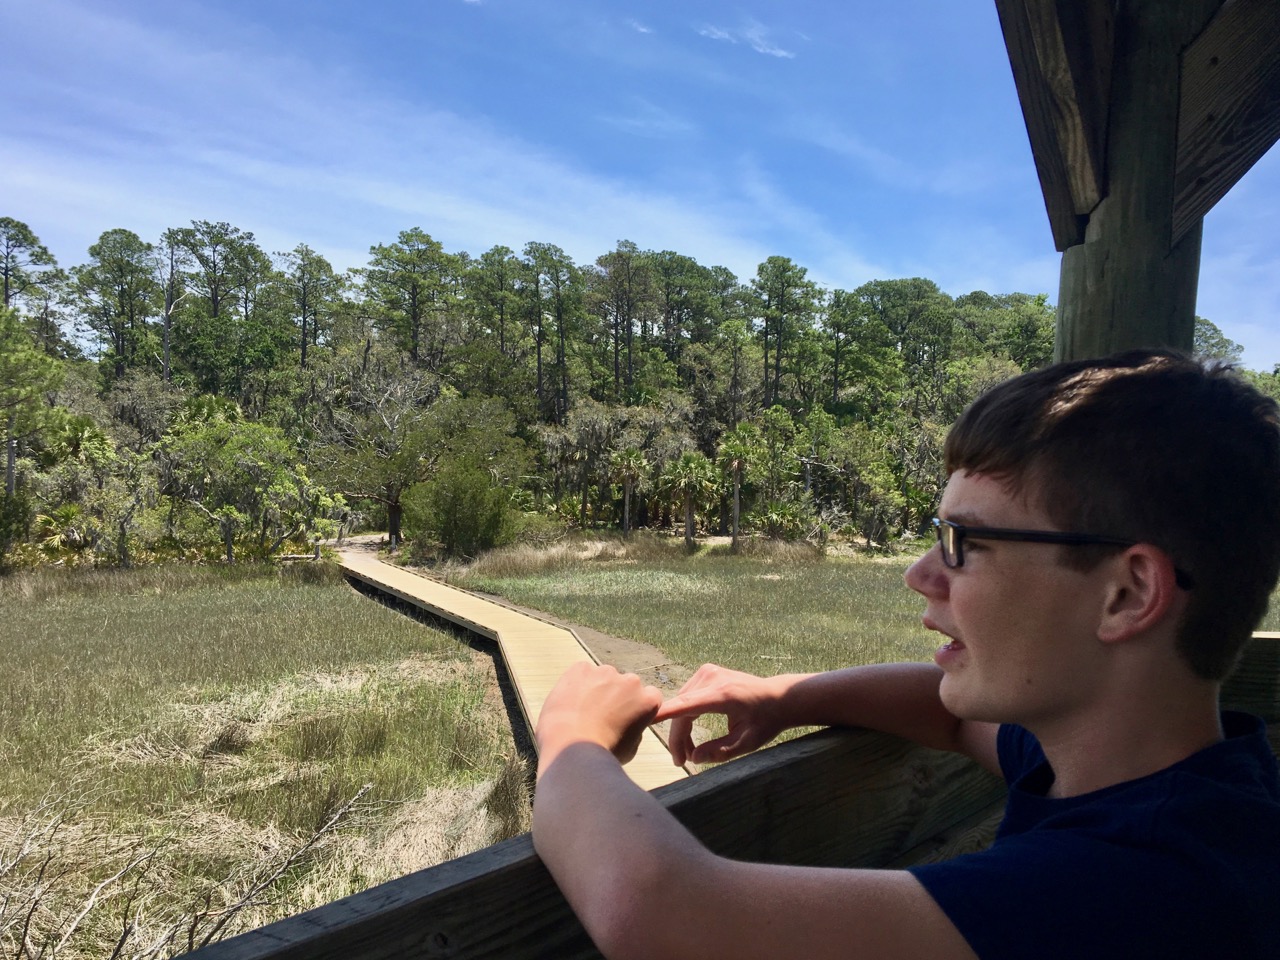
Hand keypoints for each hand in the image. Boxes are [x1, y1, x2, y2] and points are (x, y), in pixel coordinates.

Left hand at [536, 662, 663, 767]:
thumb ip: (634, 729)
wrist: (572, 746)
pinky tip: (570, 702)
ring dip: (596, 689)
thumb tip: (627, 724)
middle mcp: (631, 681)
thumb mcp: (631, 748)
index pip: (650, 696)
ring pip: (603, 677)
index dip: (637, 706)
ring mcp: (606, 672)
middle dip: (616, 696)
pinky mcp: (582, 668)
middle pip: (626, 684)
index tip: (627, 716)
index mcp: (648, 700)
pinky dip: (577, 683)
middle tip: (600, 716)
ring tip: (581, 712)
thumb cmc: (603, 752)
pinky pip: (582, 673)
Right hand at [655, 664, 789, 765]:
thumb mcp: (748, 743)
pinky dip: (686, 717)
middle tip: (681, 762)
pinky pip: (687, 699)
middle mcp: (712, 678)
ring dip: (681, 730)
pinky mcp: (705, 673)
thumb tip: (695, 759)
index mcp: (724, 694)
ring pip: (681, 704)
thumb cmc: (765, 722)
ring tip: (689, 754)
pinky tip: (691, 737)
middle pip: (682, 709)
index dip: (666, 713)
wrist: (778, 697)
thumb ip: (721, 751)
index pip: (688, 704)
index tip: (646, 719)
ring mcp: (707, 672)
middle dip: (678, 738)